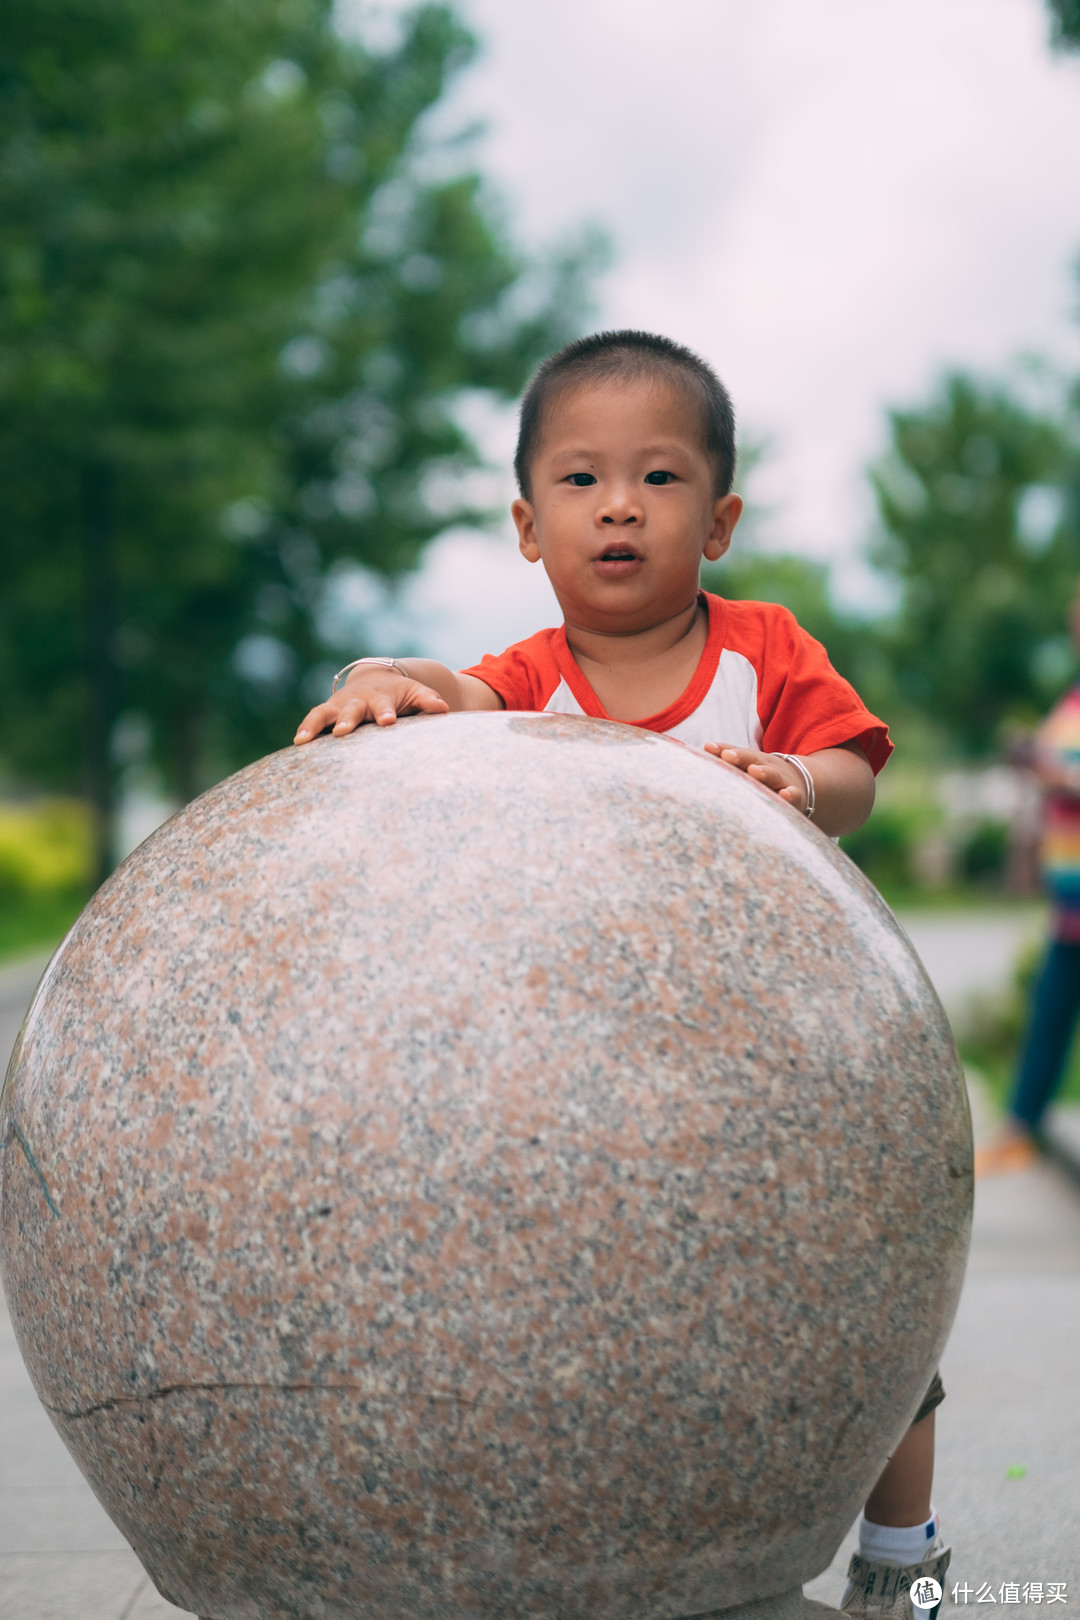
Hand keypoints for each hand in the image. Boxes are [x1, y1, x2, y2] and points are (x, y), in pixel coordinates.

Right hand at [294, 667, 448, 742]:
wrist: (376, 678)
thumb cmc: (399, 693)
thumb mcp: (415, 692)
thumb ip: (427, 700)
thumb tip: (443, 708)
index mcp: (382, 697)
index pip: (385, 705)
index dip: (386, 712)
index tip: (387, 721)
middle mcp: (358, 700)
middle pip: (352, 710)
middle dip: (347, 719)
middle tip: (343, 730)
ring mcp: (339, 705)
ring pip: (324, 714)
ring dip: (314, 726)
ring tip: (303, 741)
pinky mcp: (326, 712)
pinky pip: (313, 720)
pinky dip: (305, 730)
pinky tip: (297, 744)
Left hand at [703, 743, 809, 812]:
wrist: (800, 782)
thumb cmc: (763, 775)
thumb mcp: (747, 764)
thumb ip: (727, 757)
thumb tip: (703, 748)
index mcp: (752, 759)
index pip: (736, 752)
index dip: (723, 750)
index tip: (709, 748)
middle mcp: (766, 766)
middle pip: (753, 759)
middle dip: (740, 757)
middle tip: (727, 756)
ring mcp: (781, 780)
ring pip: (772, 775)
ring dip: (763, 772)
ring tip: (754, 771)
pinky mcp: (795, 795)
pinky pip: (793, 796)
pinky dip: (790, 795)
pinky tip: (785, 795)